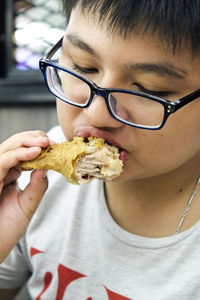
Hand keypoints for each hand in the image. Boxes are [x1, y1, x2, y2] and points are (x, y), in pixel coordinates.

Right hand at [0, 131, 49, 261]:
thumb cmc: (7, 228)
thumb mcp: (28, 205)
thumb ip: (38, 186)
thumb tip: (47, 167)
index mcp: (11, 174)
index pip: (23, 151)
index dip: (38, 145)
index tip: (55, 146)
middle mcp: (2, 170)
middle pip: (15, 145)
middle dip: (34, 139)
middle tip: (51, 141)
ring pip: (8, 147)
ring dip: (28, 142)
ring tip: (46, 142)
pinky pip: (3, 160)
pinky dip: (19, 154)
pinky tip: (36, 153)